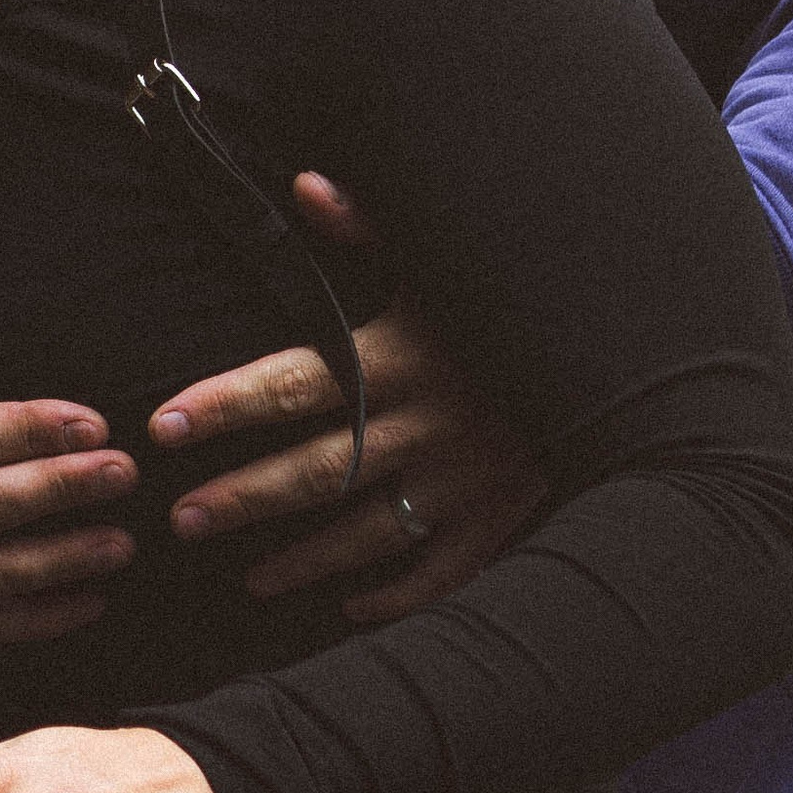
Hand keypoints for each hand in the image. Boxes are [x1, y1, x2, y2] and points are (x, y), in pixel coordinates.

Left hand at [151, 175, 549, 616]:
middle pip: (318, 468)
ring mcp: (466, 479)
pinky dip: (395, 595)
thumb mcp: (445, 257)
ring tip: (246, 577)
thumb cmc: (515, 300)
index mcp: (402, 355)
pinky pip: (441, 573)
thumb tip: (304, 185)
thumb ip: (369, 228)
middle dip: (244, 496)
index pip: (294, 381)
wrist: (628, 359)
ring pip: (369, 531)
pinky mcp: (503, 518)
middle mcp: (427, 423)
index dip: (226, 404)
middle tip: (180, 520)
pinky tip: (350, 607)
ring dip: (304, 560)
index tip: (164, 425)